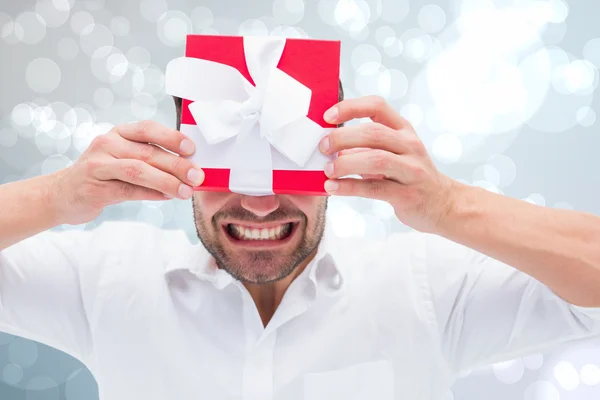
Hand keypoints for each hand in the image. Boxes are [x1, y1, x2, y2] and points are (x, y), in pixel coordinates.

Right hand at [49, 120, 204, 224]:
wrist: (62, 194)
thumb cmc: (103, 176)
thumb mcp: (123, 159)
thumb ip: (150, 160)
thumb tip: (188, 169)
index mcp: (118, 134)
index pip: (147, 129)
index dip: (171, 137)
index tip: (192, 148)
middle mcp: (107, 144)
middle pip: (147, 152)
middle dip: (177, 165)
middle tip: (197, 176)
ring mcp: (98, 165)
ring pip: (138, 170)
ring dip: (166, 181)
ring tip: (186, 191)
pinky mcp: (94, 188)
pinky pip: (128, 190)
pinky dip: (151, 194)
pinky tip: (167, 197)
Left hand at [318, 96, 454, 232]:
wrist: (443, 204)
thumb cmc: (408, 176)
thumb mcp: (392, 153)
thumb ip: (365, 147)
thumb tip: (328, 145)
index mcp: (403, 130)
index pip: (377, 106)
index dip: (350, 107)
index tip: (327, 116)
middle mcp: (410, 145)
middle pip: (373, 133)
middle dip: (342, 138)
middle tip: (322, 147)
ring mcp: (411, 169)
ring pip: (376, 160)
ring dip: (346, 163)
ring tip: (327, 170)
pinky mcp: (408, 194)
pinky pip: (375, 188)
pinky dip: (350, 187)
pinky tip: (333, 188)